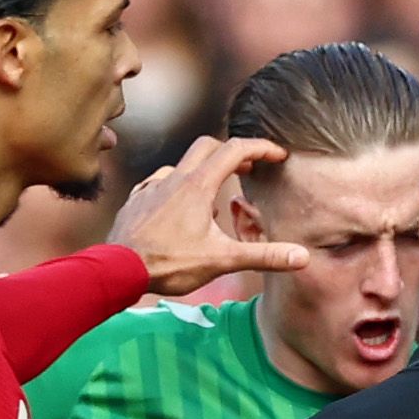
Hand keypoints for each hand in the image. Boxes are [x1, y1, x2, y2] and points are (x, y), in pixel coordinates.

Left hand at [111, 136, 309, 295]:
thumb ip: (263, 256)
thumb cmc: (168, 263)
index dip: (261, 148)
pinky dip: (175, 190)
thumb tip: (302, 257)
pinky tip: (177, 211)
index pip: (235, 150)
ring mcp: (151, 188)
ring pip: (182, 166)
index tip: (278, 155)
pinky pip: (159, 184)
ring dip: (202, 174)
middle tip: (248, 169)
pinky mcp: (136, 202)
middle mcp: (174, 179)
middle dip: (231, 153)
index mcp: (198, 186)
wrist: (116, 271)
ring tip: (213, 202)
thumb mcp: (222, 260)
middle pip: (207, 147)